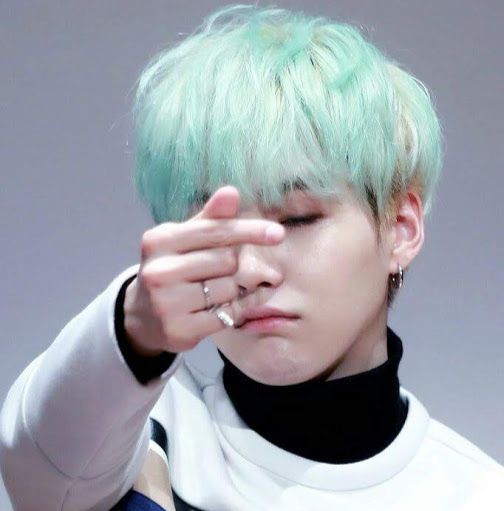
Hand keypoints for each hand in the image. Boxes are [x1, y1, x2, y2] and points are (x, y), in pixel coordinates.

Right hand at [123, 186, 284, 356]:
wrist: (143, 316)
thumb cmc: (172, 269)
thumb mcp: (184, 240)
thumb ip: (210, 219)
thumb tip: (231, 192)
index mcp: (160, 240)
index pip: (216, 231)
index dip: (249, 231)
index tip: (277, 234)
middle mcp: (159, 270)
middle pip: (227, 260)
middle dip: (231, 265)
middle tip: (215, 272)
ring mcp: (166, 303)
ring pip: (229, 289)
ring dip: (230, 290)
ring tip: (209, 292)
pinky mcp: (179, 329)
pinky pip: (226, 314)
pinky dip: (229, 310)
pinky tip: (213, 309)